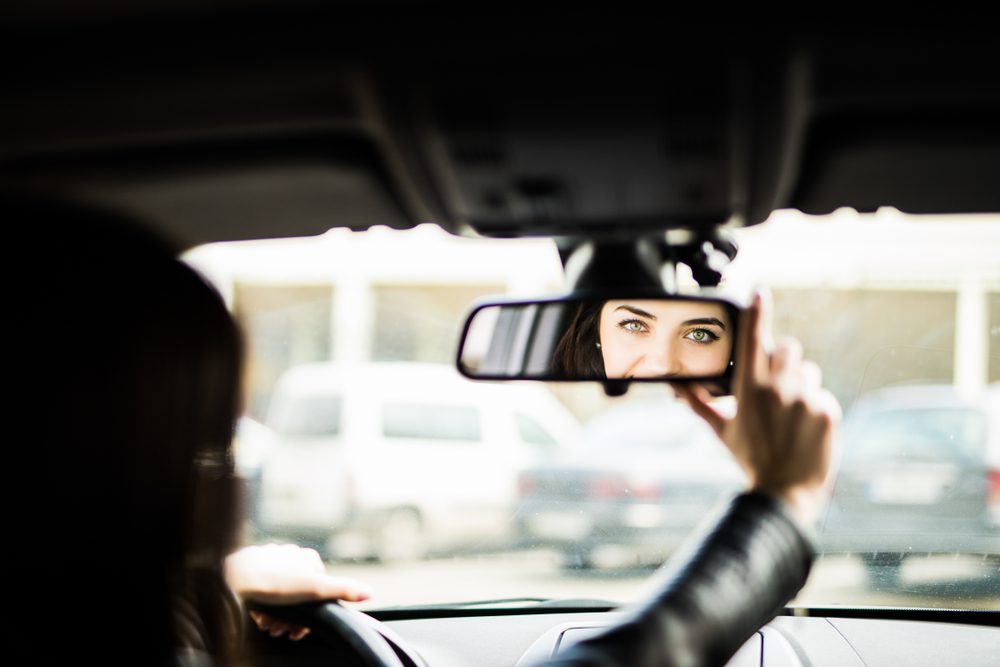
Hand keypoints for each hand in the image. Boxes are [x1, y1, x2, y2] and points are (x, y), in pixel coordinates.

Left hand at [224, 543, 372, 639]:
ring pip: (280, 596)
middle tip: (280, 630)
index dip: (311, 615)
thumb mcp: (314, 589)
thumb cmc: (274, 584)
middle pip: (298, 597)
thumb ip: (343, 590)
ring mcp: (271, 561)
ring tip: (267, 624)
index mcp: (308, 558)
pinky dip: (262, 607)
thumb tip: (370, 593)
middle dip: (291, 618)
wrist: (234, 580)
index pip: (319, 591)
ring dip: (276, 616)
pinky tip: (257, 615)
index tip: (299, 630)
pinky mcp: (252, 569)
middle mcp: (291, 556)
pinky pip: (263, 592)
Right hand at [673, 288, 840, 526]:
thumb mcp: (722, 430)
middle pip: (787, 348)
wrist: (785, 490)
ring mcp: (805, 398)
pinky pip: (823, 394)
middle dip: (783, 361)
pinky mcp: (828, 409)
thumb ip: (699, 403)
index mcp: (748, 389)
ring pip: (808, 371)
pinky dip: (816, 408)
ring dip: (801, 385)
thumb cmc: (750, 458)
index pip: (752, 338)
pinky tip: (806, 428)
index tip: (759, 292)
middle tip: (778, 386)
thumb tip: (676, 387)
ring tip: (792, 413)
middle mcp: (777, 387)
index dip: (757, 311)